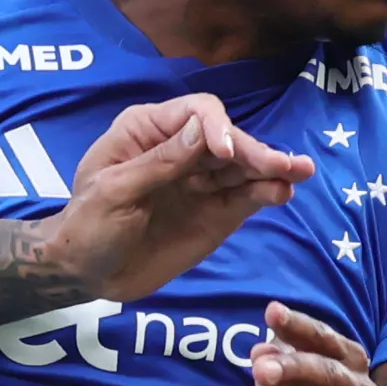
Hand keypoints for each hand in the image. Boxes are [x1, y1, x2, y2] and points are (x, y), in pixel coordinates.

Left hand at [40, 94, 312, 304]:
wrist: (87, 272)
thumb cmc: (88, 224)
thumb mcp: (114, 191)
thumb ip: (159, 163)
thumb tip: (204, 130)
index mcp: (148, 130)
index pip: (196, 113)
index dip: (217, 127)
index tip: (225, 153)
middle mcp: (181, 149)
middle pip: (228, 139)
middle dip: (255, 150)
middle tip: (286, 165)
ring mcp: (201, 181)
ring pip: (243, 167)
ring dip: (271, 168)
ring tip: (300, 171)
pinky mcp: (216, 212)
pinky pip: (245, 197)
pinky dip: (265, 193)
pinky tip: (282, 192)